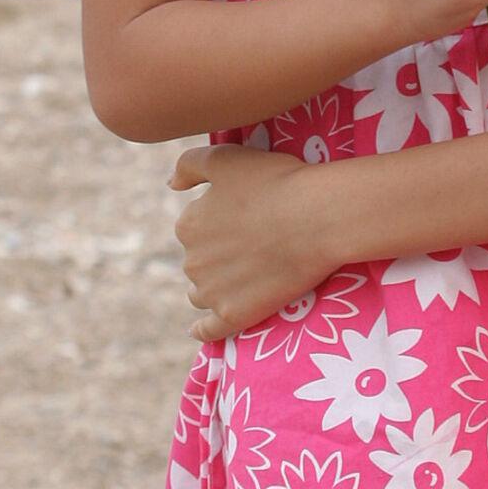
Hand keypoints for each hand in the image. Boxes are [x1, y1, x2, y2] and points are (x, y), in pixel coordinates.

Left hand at [169, 141, 338, 340]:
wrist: (317, 218)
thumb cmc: (276, 182)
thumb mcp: (226, 158)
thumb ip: (189, 165)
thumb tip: (170, 184)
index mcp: (189, 224)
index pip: (195, 229)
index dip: (220, 225)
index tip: (246, 221)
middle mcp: (192, 260)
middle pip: (199, 262)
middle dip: (217, 257)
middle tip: (254, 248)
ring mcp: (212, 292)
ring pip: (202, 294)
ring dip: (213, 289)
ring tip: (242, 281)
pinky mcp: (234, 315)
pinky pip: (209, 330)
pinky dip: (203, 330)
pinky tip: (200, 330)